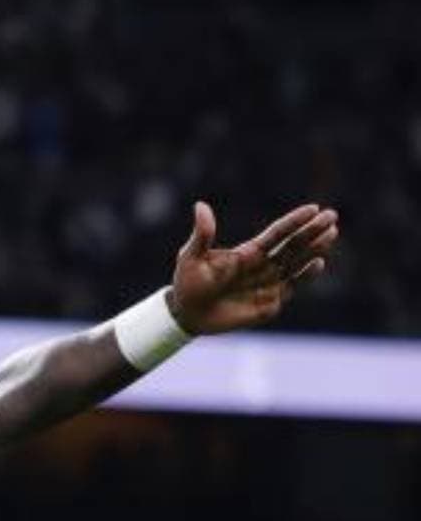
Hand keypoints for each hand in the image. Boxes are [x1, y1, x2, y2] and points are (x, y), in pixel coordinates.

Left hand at [167, 200, 338, 334]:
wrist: (186, 315)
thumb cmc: (188, 283)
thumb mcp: (191, 257)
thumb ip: (202, 235)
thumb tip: (200, 205)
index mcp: (248, 252)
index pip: (277, 234)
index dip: (294, 221)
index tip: (313, 208)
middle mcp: (263, 265)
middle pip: (292, 245)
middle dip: (312, 231)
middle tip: (332, 216)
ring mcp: (268, 284)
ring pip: (297, 263)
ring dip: (314, 249)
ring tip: (331, 233)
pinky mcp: (270, 303)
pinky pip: (291, 287)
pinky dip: (305, 276)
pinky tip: (318, 263)